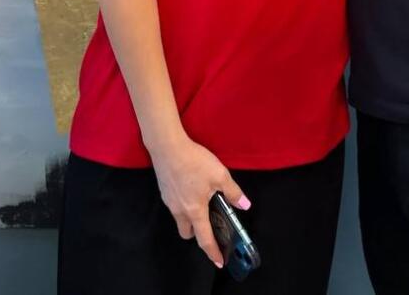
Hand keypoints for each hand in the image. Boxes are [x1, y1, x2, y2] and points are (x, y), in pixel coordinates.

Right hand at [151, 135, 250, 267]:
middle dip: (197, 233)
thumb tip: (244, 205)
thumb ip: (232, 192)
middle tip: (209, 223)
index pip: (204, 239)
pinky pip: (175, 205)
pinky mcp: (164, 191)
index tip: (219, 262)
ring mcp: (169, 201)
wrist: (168, 147)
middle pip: (188, 232)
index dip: (213, 252)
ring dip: (190, 217)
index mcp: (195, 211)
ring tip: (202, 201)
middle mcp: (180, 211)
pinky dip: (183, 203)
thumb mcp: (219, 175)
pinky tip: (190, 187)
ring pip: (180, 218)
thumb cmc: (195, 162)